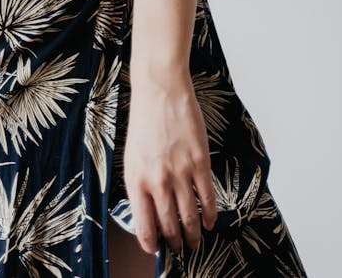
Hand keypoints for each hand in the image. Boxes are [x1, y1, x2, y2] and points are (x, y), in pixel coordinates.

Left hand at [124, 69, 216, 254]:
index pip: (144, 226)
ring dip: (193, 234)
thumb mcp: (131, 156)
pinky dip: (209, 215)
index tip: (156, 250)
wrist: (160, 91)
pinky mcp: (200, 163)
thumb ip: (138, 185)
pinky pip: (207, 198)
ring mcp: (180, 173)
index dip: (151, 244)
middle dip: (175, 242)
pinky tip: (209, 222)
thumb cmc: (144, 121)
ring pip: (190, 217)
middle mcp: (157, 181)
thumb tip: (147, 212)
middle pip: (169, 225)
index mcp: (135, 180)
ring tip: (194, 242)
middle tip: (179, 248)